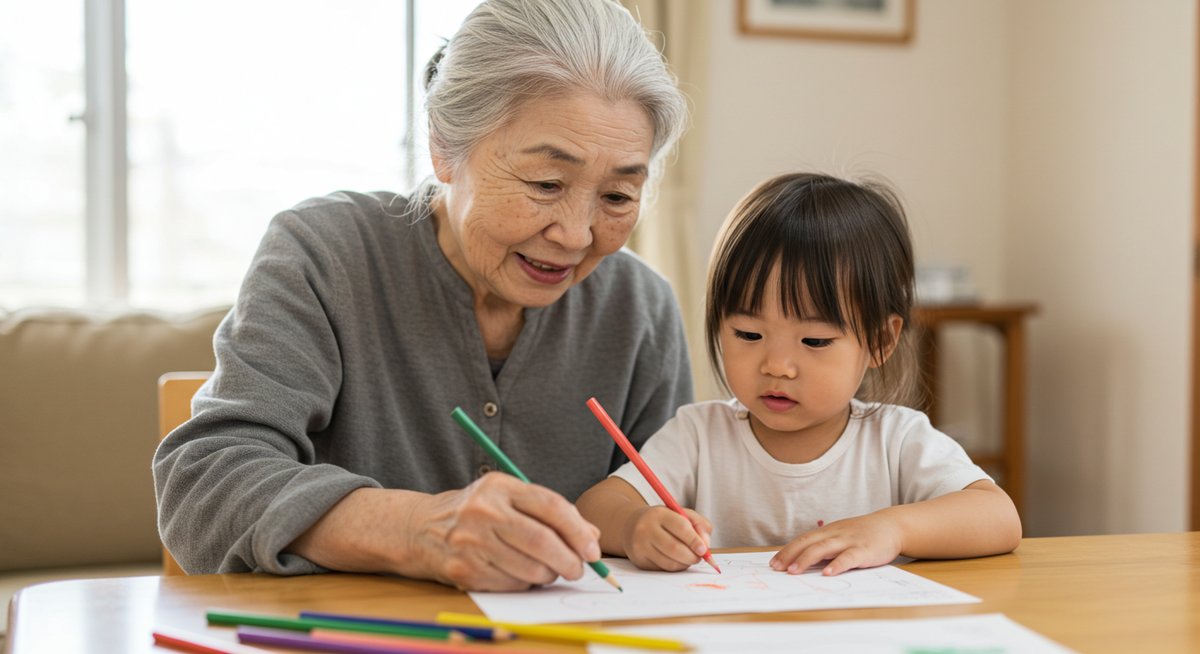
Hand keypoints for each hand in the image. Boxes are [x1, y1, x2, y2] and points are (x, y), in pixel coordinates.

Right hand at [408, 472, 602, 590]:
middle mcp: (484, 512)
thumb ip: (550, 512)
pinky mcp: (464, 570)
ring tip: (551, 572)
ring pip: (529, 568)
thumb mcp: (508, 498)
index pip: (551, 506)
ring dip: (550, 575)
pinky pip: (511, 584)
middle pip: (542, 541)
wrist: (421, 528)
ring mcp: (471, 542)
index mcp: (500, 486)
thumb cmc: (476, 512)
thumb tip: (592, 536)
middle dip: (569, 560)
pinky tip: (524, 576)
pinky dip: (526, 585)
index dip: (578, 531)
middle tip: (579, 569)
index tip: (592, 550)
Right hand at [621, 506, 711, 571]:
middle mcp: (646, 529)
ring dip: (684, 564)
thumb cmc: (663, 520)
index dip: (695, 540)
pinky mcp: (639, 560)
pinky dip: (674, 567)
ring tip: (688, 558)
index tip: (704, 550)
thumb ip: (699, 524)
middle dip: (692, 556)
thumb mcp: (680, 514)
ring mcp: (640, 546)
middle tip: (699, 557)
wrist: (632, 526)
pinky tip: (676, 560)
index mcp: (659, 514)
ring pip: (669, 562)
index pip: (681, 527)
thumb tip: (706, 544)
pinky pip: (663, 569)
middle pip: (675, 548)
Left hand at [769, 512, 902, 575]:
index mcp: (828, 532)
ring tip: (793, 571)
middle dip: (790, 555)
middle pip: (808, 543)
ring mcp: (849, 541)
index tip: (773, 563)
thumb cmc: (862, 534)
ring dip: (806, 559)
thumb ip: (825, 548)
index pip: (802, 540)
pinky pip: (848, 557)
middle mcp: (835, 534)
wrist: (891, 526)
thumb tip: (804, 562)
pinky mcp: (864, 550)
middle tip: (776, 568)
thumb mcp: (840, 537)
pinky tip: (827, 573)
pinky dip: (837, 565)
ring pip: (824, 548)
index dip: (787, 550)